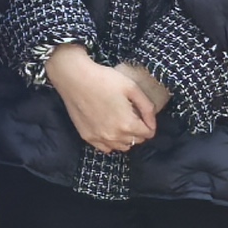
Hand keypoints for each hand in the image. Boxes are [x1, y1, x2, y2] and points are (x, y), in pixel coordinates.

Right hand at [45, 43, 159, 154]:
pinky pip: (106, 148)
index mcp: (127, 124)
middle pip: (136, 141)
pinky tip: (108, 128)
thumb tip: (152, 123)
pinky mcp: (87, 137)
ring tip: (121, 122)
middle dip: (138, 130)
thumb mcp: (132, 87)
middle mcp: (114, 136)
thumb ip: (147, 107)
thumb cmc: (104, 79)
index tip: (145, 115)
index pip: (148, 134)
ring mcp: (99, 138)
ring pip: (122, 147)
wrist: (75, 78)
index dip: (149, 124)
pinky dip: (111, 142)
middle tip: (132, 115)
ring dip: (126, 138)